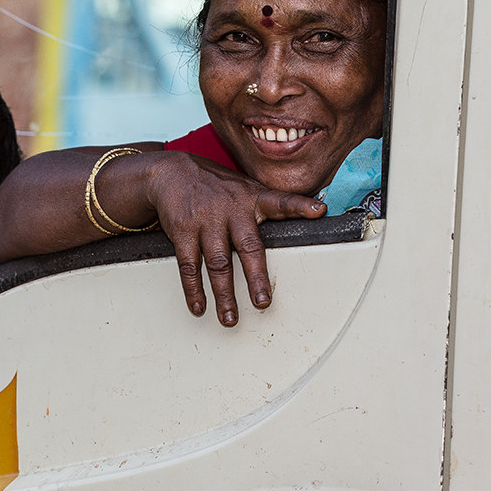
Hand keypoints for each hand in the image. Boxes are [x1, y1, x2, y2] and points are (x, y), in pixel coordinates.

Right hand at [146, 154, 324, 326]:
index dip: (300, 206)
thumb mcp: (245, 188)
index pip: (281, 201)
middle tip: (263, 302)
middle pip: (248, 246)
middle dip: (256, 276)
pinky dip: (194, 288)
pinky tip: (199, 305)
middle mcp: (232, 209)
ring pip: (218, 263)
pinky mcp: (184, 230)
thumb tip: (310, 218)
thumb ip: (269, 206)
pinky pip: (190, 264)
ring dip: (224, 294)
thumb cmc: (216, 187)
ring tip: (230, 318)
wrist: (172, 172)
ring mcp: (207, 220)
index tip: (318, 211)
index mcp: (253, 198)